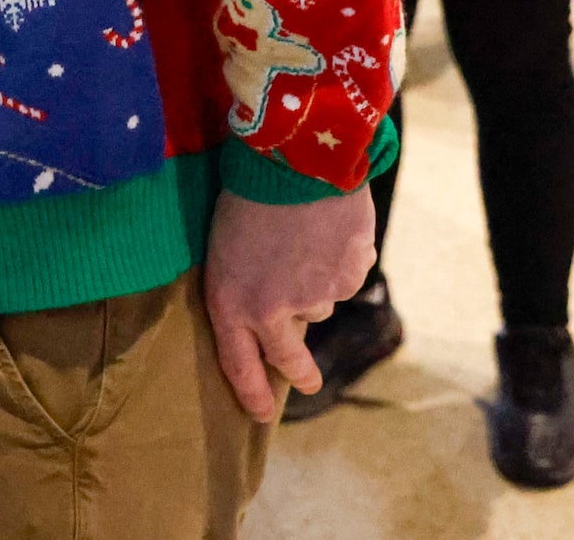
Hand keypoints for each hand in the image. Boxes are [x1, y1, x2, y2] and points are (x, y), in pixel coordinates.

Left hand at [202, 187, 376, 421]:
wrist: (293, 160)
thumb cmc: (245, 192)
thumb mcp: (224, 244)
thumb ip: (245, 284)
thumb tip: (277, 307)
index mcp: (231, 302)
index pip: (237, 362)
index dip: (249, 390)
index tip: (259, 412)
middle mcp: (273, 311)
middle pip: (287, 357)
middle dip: (297, 372)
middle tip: (305, 380)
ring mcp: (316, 298)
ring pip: (318, 303)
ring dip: (312, 282)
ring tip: (301, 238)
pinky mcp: (348, 279)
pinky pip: (345, 276)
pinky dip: (338, 259)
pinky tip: (326, 228)